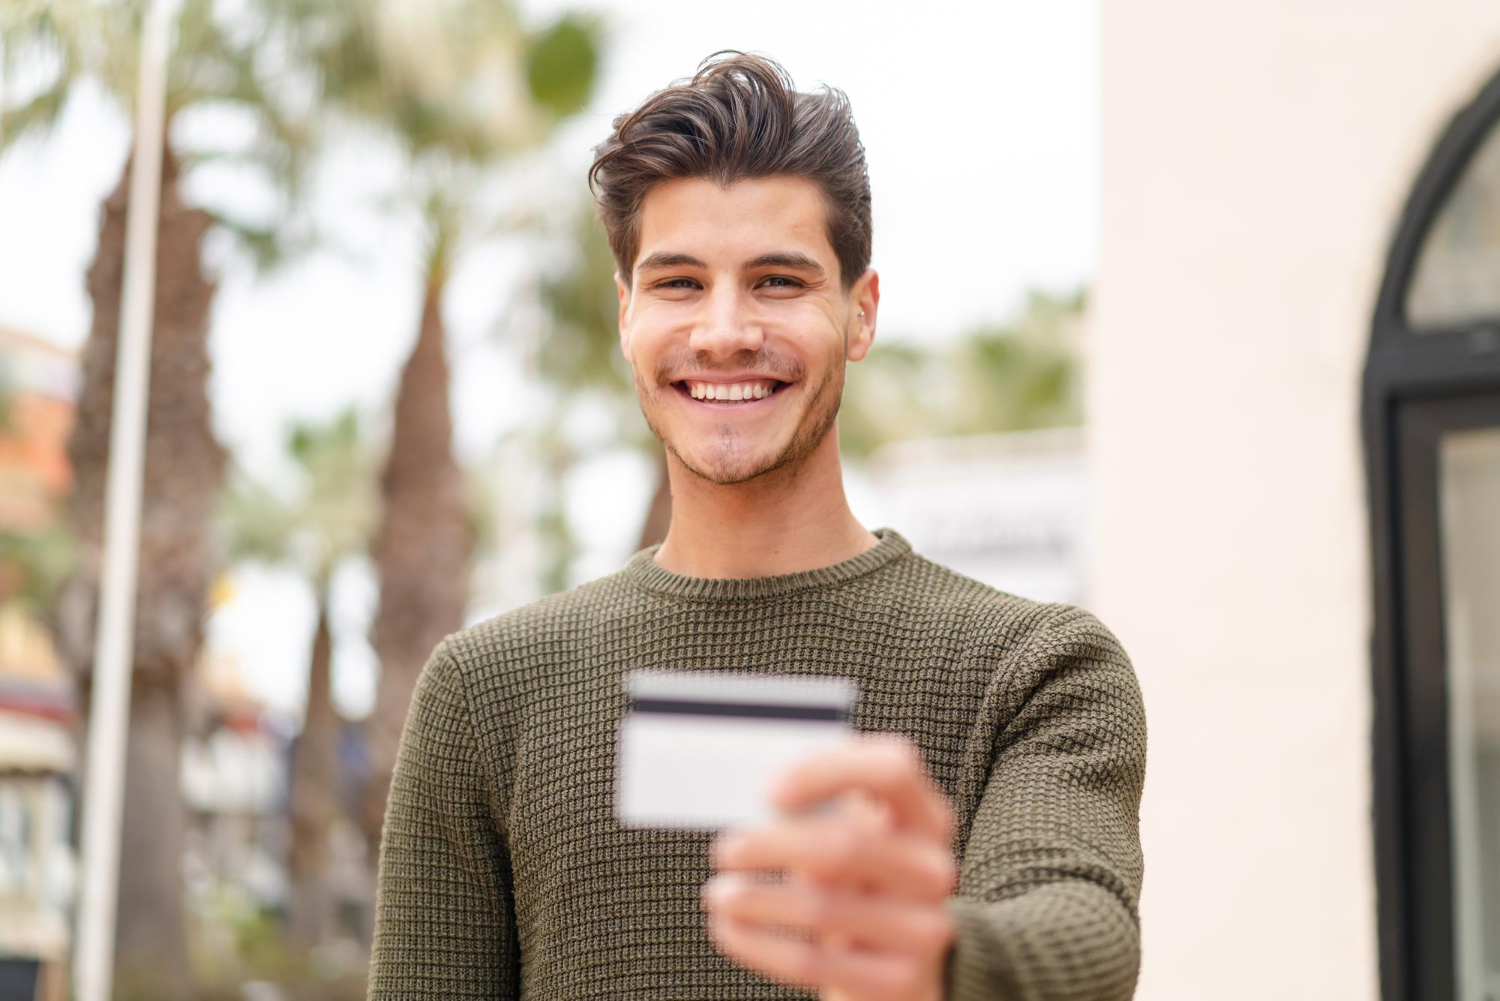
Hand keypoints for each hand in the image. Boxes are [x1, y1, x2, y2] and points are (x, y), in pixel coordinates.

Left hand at [702, 734, 957, 1000]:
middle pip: (849, 844)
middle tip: (726, 849)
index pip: (894, 770)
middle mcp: (933, 869)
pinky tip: (730, 929)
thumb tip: (758, 809)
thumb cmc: (859, 881)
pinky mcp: (898, 982)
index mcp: (926, 816)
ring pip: (823, 907)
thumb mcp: (854, 835)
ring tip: (719, 894)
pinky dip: (757, 943)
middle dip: (773, 846)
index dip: (829, 771)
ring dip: (756, 899)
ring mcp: (924, 929)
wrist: (897, 962)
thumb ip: (824, 812)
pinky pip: (811, 963)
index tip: (769, 792)